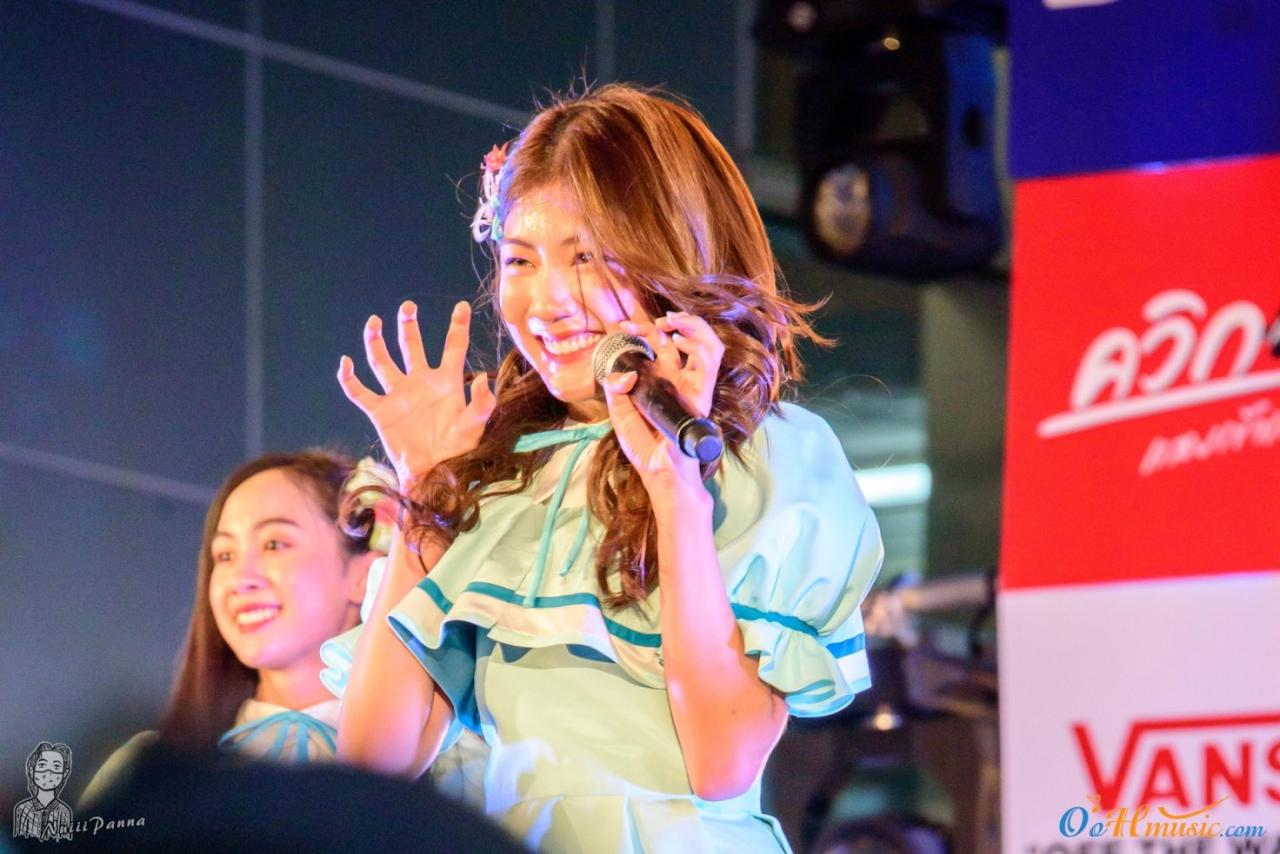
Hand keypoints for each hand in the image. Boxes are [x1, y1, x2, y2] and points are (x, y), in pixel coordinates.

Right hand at [337, 300, 495, 488]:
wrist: (433, 475)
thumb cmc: (458, 452)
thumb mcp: (474, 428)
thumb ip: (481, 404)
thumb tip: (483, 378)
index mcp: (446, 382)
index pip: (453, 347)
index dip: (457, 326)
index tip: (462, 306)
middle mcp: (420, 383)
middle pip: (412, 346)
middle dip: (408, 325)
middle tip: (408, 307)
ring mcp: (398, 395)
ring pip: (382, 361)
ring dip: (376, 341)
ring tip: (374, 321)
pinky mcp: (380, 412)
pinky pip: (359, 392)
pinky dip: (350, 379)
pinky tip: (345, 364)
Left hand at [601, 312, 724, 502]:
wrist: (662, 473)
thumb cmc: (645, 448)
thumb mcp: (621, 416)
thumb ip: (617, 392)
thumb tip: (625, 372)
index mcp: (660, 381)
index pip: (657, 345)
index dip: (642, 330)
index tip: (623, 327)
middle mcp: (679, 379)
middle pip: (677, 339)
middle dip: (664, 322)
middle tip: (649, 321)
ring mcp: (693, 385)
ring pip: (705, 344)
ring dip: (691, 325)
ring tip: (672, 321)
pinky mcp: (702, 394)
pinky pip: (710, 362)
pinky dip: (699, 344)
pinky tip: (680, 340)